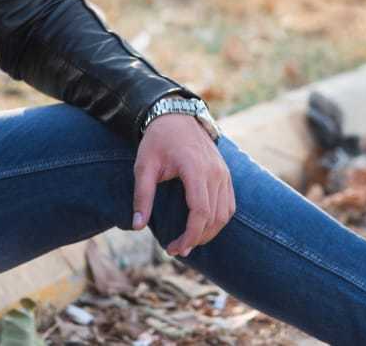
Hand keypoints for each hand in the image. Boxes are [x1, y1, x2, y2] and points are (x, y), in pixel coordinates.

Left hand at [131, 114, 233, 256]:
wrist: (176, 116)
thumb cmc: (157, 141)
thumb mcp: (143, 166)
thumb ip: (142, 196)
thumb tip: (136, 226)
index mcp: (194, 168)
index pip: (200, 212)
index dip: (190, 236)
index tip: (174, 249)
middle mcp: (214, 171)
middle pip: (214, 217)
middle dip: (197, 239)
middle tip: (176, 250)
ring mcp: (223, 172)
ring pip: (225, 214)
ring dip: (210, 233)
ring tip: (189, 242)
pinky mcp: (225, 173)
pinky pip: (229, 204)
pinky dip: (219, 220)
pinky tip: (202, 227)